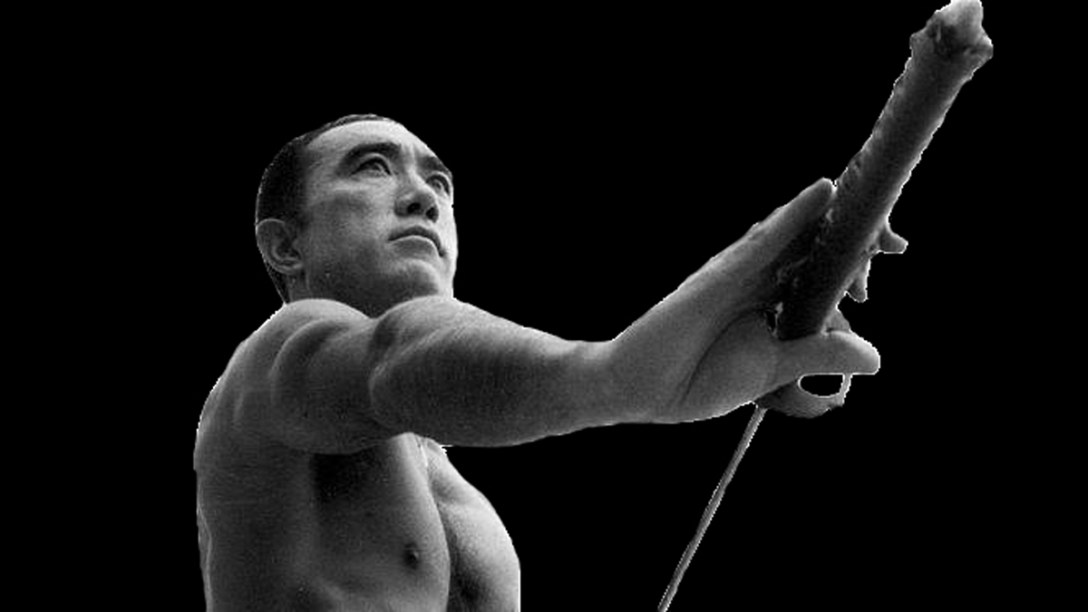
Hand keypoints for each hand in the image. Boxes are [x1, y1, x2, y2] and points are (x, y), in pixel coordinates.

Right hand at [654, 179, 881, 422]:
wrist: (644, 388)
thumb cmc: (698, 379)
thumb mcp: (774, 371)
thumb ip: (819, 355)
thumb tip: (874, 358)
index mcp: (772, 306)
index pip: (821, 276)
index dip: (855, 264)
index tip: (890, 250)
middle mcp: (760, 282)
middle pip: (813, 247)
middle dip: (851, 235)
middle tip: (893, 228)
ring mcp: (740, 273)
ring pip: (794, 234)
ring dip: (830, 215)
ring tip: (868, 192)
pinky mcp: (721, 273)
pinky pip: (763, 240)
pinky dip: (793, 216)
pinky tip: (822, 193)